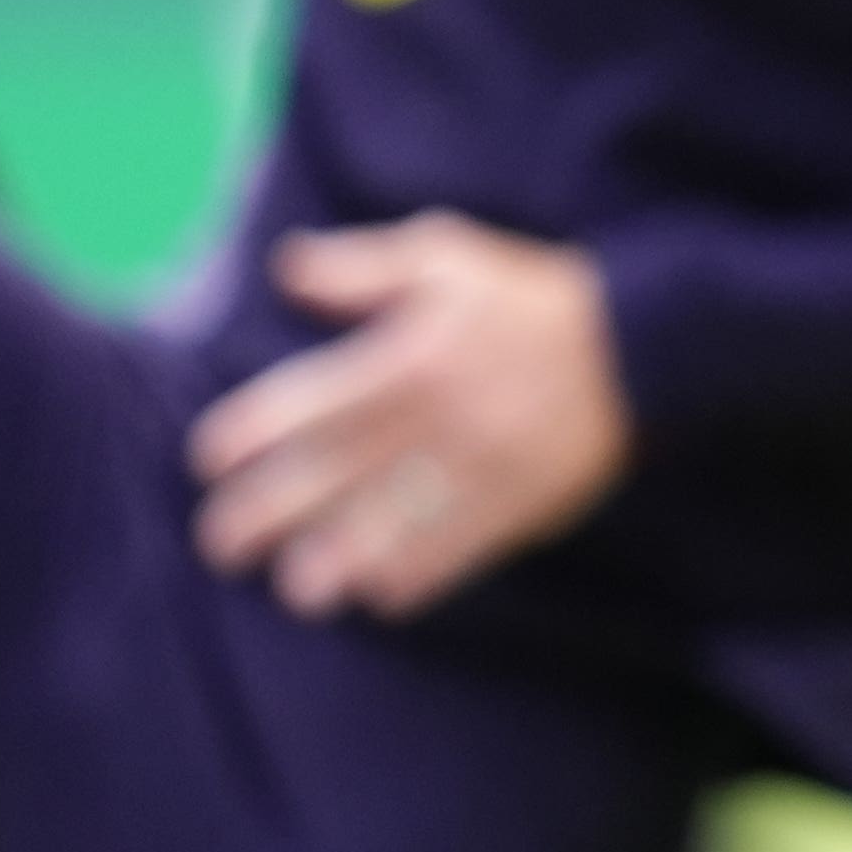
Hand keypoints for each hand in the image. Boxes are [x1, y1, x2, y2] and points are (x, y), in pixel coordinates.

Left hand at [188, 215, 634, 618]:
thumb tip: (285, 270)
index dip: (251, 435)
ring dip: (334, 562)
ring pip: (389, 526)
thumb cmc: (530, 298)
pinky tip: (378, 596)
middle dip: (267, 515)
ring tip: (297, 589)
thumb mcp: (447, 255)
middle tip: (221, 545)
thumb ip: (360, 267)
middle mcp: (435, 417)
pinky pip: (455, 553)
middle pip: (333, 475)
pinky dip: (413, 576)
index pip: (310, 402)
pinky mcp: (518, 505)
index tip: (210, 460)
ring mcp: (477, 468)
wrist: (641, 345)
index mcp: (409, 355)